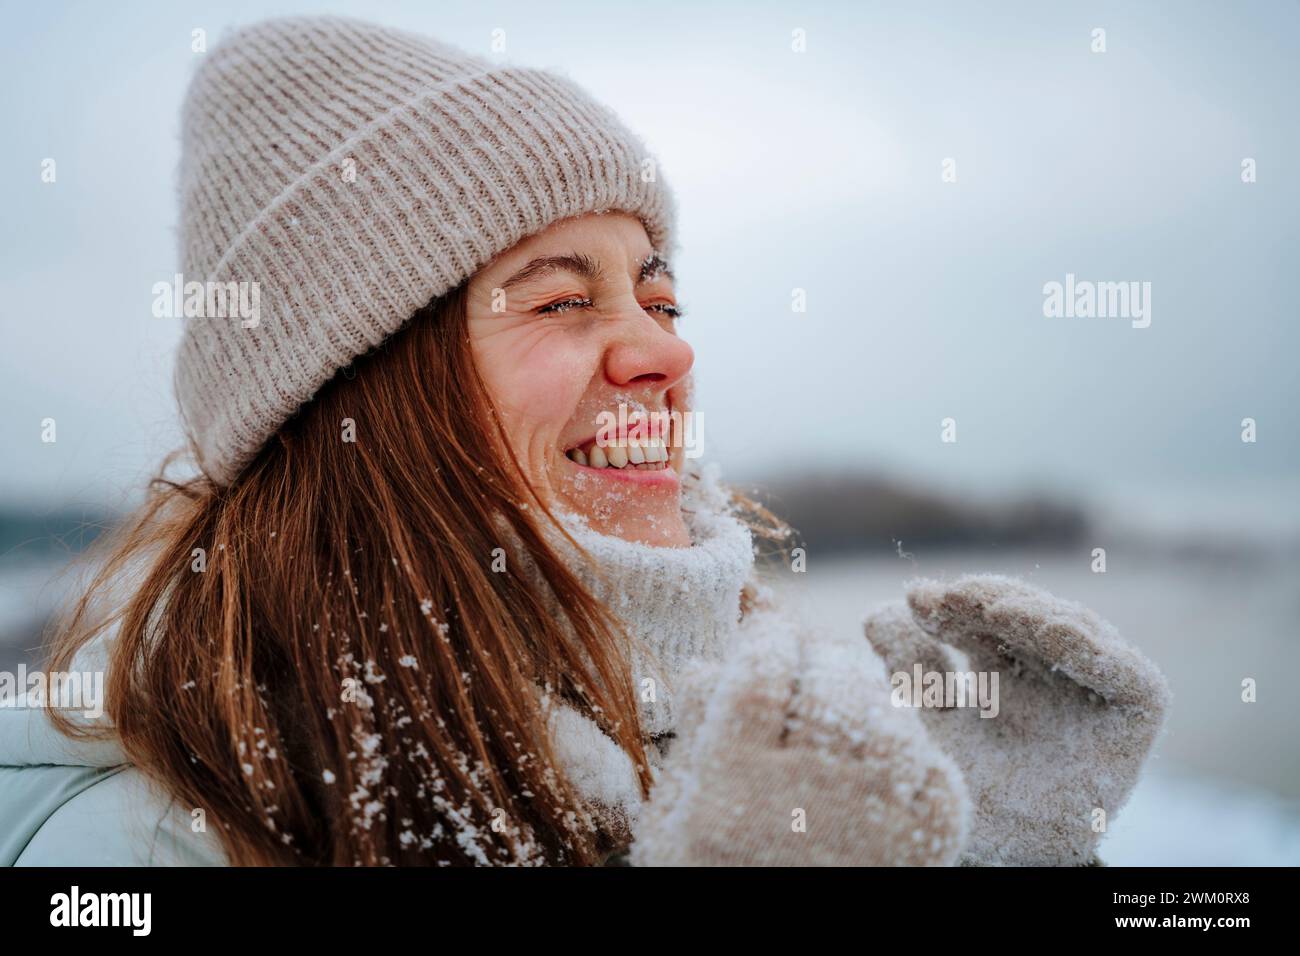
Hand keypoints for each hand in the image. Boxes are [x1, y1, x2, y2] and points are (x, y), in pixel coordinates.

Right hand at [632, 607, 969, 865]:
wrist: (772, 953)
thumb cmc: (714, 872)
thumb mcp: (676, 814)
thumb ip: (697, 737)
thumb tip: (714, 662)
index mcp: (732, 779)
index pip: (762, 673)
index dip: (770, 638)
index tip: (770, 634)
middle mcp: (804, 796)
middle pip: (831, 688)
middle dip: (822, 659)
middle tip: (814, 662)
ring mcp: (870, 822)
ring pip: (887, 723)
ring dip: (871, 703)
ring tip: (850, 710)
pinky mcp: (918, 849)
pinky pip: (936, 775)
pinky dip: (919, 757)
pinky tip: (890, 762)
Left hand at [865, 574, 1170, 864]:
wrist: (1001, 857)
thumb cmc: (962, 798)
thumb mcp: (927, 727)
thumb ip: (910, 671)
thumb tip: (876, 613)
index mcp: (1005, 681)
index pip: (985, 626)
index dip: (956, 606)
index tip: (918, 597)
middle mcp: (1053, 684)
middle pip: (1030, 621)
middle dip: (990, 602)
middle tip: (950, 595)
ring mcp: (1097, 701)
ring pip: (1079, 633)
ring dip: (1036, 613)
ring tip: (993, 609)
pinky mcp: (1136, 724)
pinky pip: (1132, 680)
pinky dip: (1097, 651)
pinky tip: (1049, 630)